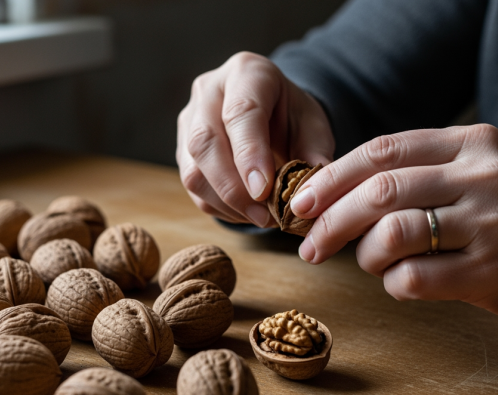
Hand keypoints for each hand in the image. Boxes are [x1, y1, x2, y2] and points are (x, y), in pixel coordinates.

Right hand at [176, 52, 334, 226]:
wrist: (273, 112)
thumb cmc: (293, 117)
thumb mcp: (314, 128)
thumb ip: (314, 156)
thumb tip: (305, 197)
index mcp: (247, 72)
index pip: (241, 112)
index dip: (250, 154)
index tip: (264, 190)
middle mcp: (209, 90)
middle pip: (205, 142)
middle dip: (234, 187)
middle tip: (264, 215)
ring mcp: (189, 119)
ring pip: (193, 169)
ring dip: (226, 203)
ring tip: (260, 217)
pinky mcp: (183, 149)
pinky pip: (193, 186)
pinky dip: (219, 207)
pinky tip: (246, 213)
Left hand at [289, 125, 497, 324]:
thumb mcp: (477, 172)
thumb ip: (419, 173)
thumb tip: (334, 194)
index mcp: (472, 143)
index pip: (383, 151)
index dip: (332, 177)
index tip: (301, 201)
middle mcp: (483, 175)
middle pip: (381, 190)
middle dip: (331, 220)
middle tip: (310, 245)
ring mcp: (491, 222)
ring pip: (394, 233)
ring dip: (366, 254)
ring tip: (371, 263)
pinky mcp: (494, 270)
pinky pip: (416, 278)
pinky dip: (393, 283)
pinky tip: (400, 283)